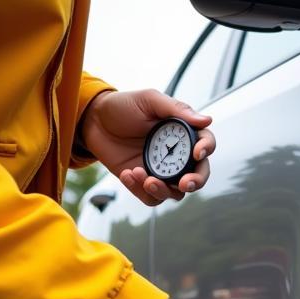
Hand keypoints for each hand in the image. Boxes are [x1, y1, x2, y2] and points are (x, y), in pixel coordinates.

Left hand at [80, 89, 215, 205]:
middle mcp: (175, 156)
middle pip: (197, 176)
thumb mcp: (149, 100)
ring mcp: (160, 172)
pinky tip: (128, 174)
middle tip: (184, 183)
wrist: (93, 120)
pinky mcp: (143, 183)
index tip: (197, 153)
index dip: (206, 150)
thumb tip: (206, 120)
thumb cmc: (123, 106)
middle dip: (195, 182)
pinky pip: (150, 198)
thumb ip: (176, 109)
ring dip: (163, 190)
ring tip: (145, 178)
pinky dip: (140, 190)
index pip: (205, 144)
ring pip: (175, 193)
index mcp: (182, 134)